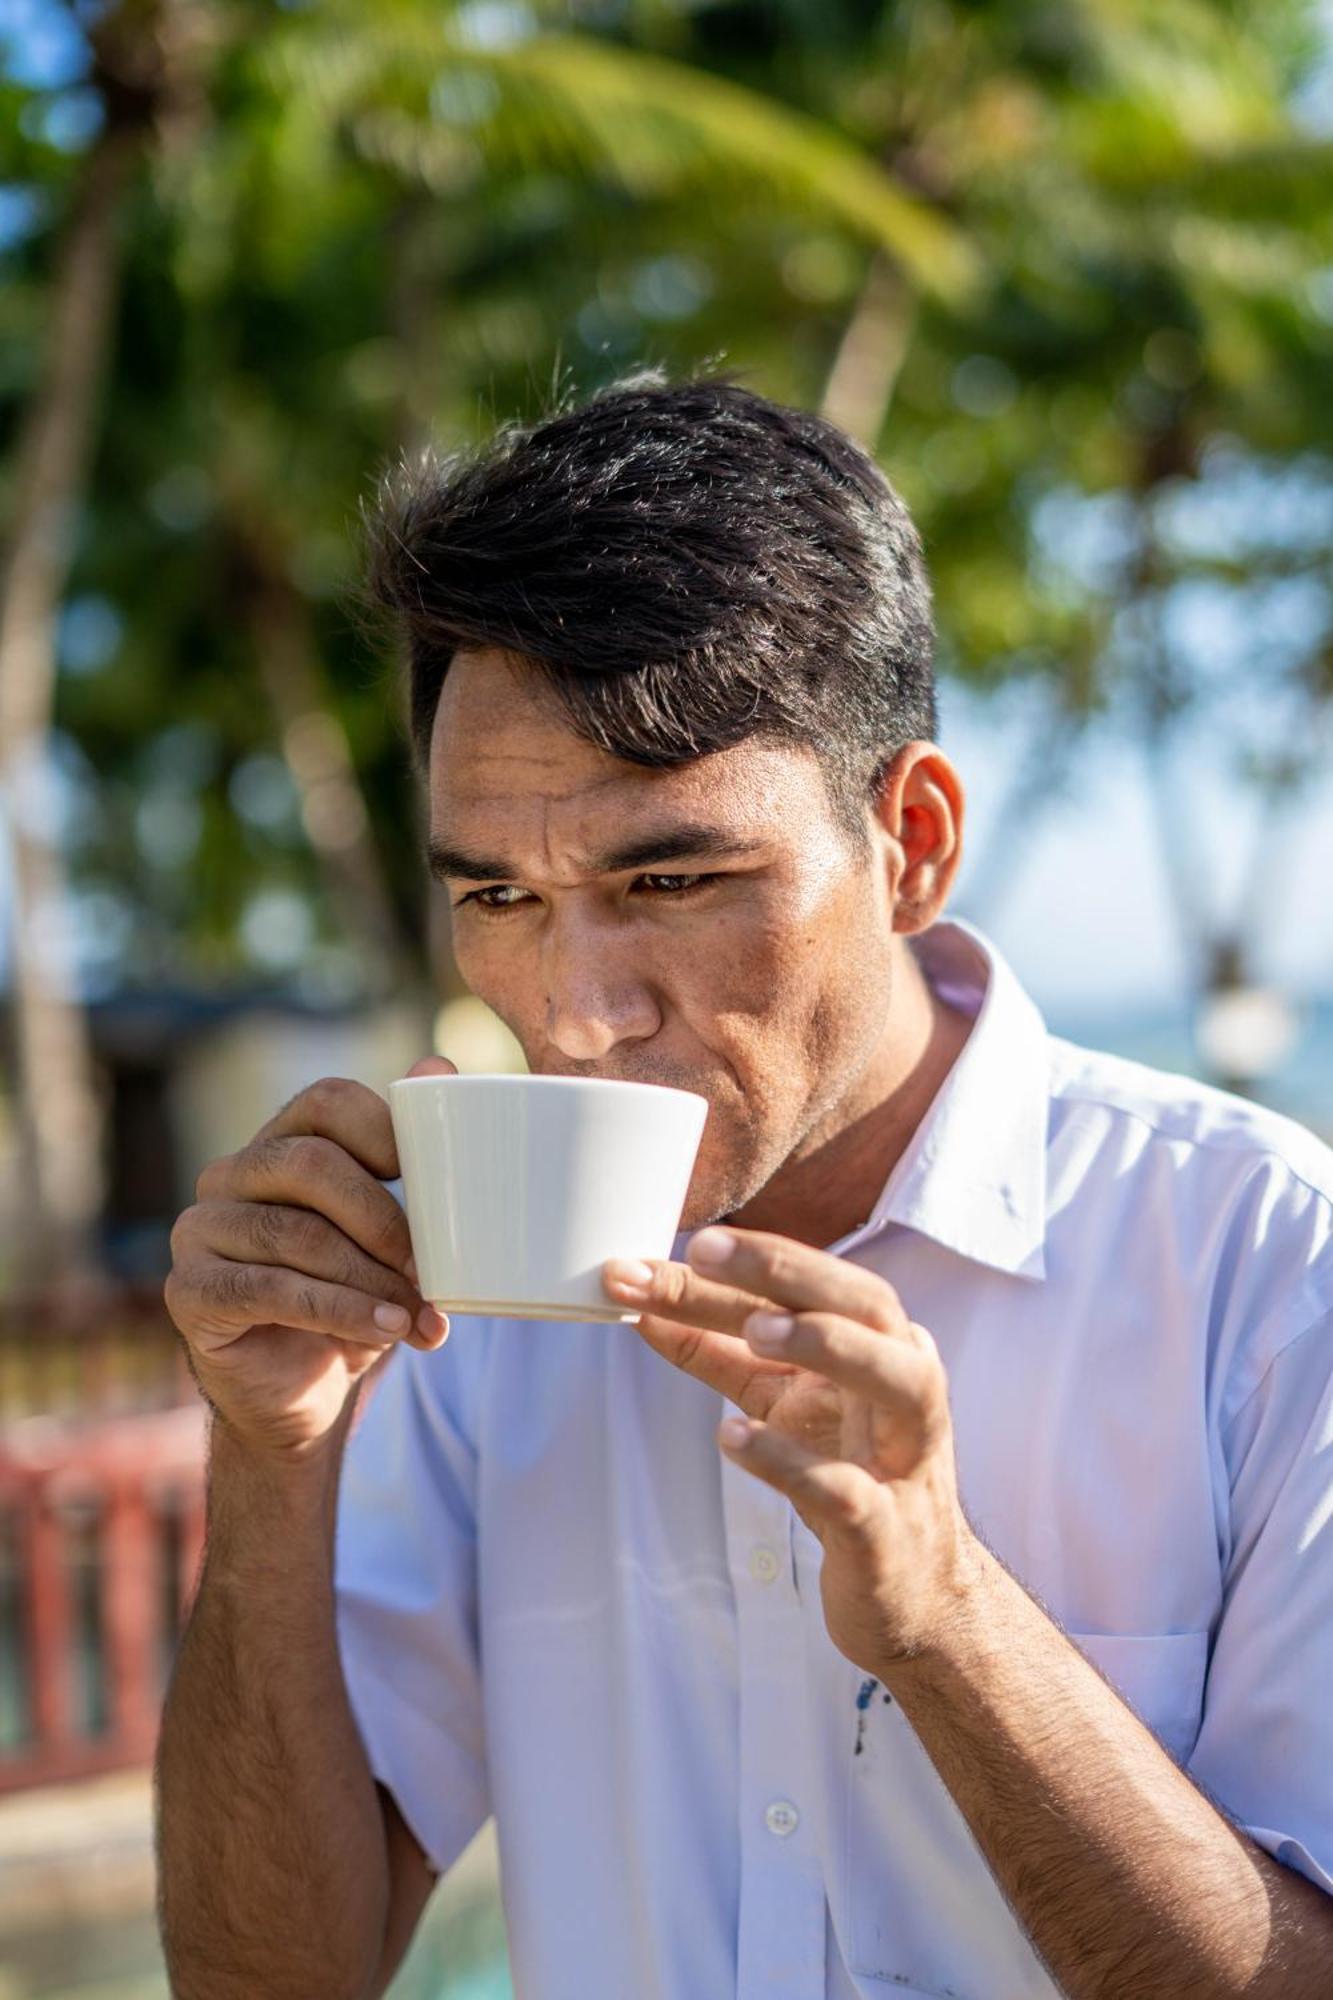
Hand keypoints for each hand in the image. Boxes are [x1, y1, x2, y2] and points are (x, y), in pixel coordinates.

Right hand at [163, 1056, 454, 1463]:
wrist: (302, 1392)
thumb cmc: (354, 1297)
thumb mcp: (394, 1235)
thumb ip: (416, 1161)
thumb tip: (439, 1066)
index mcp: (282, 1142)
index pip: (327, 1100)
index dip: (383, 1129)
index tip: (433, 1183)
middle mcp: (231, 1174)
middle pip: (309, 1163)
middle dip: (382, 1218)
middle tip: (429, 1269)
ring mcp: (200, 1230)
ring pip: (295, 1234)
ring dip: (368, 1278)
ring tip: (417, 1315)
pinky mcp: (189, 1291)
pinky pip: (269, 1289)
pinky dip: (338, 1311)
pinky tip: (384, 1330)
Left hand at [603, 1226, 983, 1675]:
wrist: (912, 1594)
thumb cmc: (848, 1475)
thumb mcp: (780, 1400)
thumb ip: (718, 1350)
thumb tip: (643, 1300)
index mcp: (881, 1346)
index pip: (820, 1284)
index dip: (755, 1257)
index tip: (685, 1243)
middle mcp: (907, 1387)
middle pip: (868, 1305)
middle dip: (790, 1271)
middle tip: (706, 1252)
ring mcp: (905, 1459)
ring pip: (897, 1380)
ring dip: (825, 1344)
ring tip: (752, 1331)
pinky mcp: (887, 1531)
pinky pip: (849, 1490)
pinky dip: (792, 1461)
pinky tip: (732, 1439)